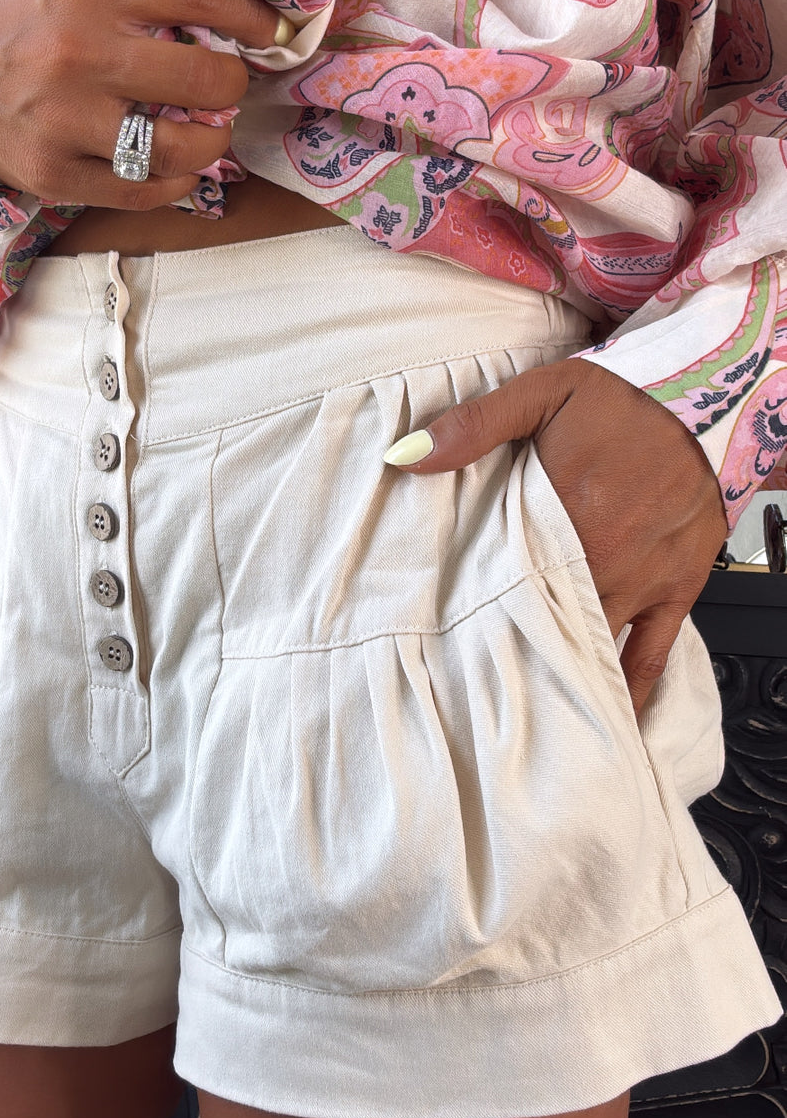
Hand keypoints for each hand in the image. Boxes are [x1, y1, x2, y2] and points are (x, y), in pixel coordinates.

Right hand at [0, 0, 283, 208]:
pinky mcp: (57, 175)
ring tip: (206, 133)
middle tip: (225, 87)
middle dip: (232, 85)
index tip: (273, 31)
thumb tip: (226, 29)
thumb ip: (138, 3)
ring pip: (181, 147)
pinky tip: (175, 168)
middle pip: (203, 79)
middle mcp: (81, 55)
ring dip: (211, 142)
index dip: (250, 16)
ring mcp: (68, 122)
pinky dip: (173, 183)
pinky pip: (143, 192)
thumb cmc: (18, 30)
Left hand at [385, 358, 727, 717]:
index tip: (433, 645)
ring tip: (518, 716)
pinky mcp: (677, 591)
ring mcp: (642, 582)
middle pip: (542, 623)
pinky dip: (629, 693)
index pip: (502, 581)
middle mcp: (602, 560)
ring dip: (556, 676)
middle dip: (506, 653)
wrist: (711, 396)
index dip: (468, 615)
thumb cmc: (625, 397)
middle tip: (464, 691)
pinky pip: (652, 657)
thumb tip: (406, 457)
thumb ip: (473, 426)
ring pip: (590, 647)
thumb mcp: (542, 393)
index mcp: (562, 516)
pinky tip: (605, 723)